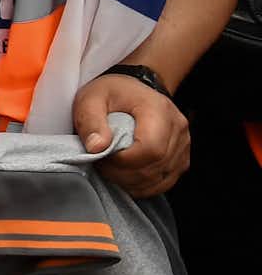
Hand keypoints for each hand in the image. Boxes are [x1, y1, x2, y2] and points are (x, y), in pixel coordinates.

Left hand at [76, 73, 187, 195]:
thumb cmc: (113, 93)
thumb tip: (96, 148)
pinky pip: (165, 182)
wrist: (133, 89)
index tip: (101, 157)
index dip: (123, 161)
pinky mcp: (181, 158)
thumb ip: (91, 122)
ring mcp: (183, 145)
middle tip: (101, 164)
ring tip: (111, 168)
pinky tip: (125, 176)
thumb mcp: (91, 99)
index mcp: (158, 110)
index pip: (150, 148)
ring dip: (131, 182)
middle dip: (123, 174)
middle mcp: (177, 128)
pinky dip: (143, 185)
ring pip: (161, 179)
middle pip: (156, 167)